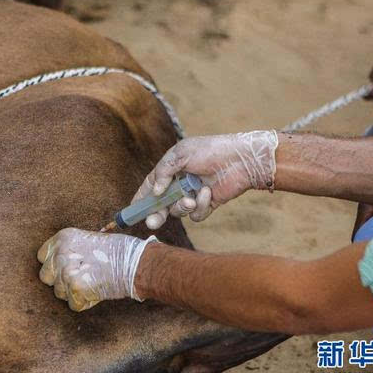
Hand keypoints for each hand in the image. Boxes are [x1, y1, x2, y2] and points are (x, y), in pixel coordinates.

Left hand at [37, 228, 156, 310]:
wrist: (136, 263)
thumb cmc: (119, 251)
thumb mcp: (89, 239)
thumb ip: (71, 250)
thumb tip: (58, 264)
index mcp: (63, 238)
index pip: (42, 257)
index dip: (54, 265)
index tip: (67, 268)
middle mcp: (61, 253)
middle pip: (46, 277)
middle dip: (60, 281)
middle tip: (80, 279)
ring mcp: (66, 272)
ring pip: (59, 293)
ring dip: (73, 293)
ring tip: (92, 283)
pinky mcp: (76, 289)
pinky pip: (73, 304)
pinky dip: (85, 303)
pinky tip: (97, 292)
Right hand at [132, 131, 278, 229]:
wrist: (240, 158)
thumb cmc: (210, 151)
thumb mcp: (180, 154)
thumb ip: (163, 171)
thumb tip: (155, 192)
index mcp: (171, 170)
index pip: (150, 186)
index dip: (141, 198)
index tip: (132, 210)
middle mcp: (180, 184)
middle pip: (161, 205)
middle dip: (155, 214)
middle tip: (152, 222)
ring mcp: (193, 194)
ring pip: (178, 211)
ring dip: (181, 207)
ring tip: (190, 198)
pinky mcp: (207, 204)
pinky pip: (196, 214)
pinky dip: (200, 205)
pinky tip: (208, 192)